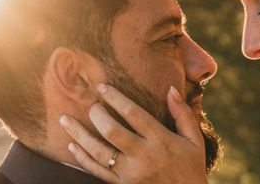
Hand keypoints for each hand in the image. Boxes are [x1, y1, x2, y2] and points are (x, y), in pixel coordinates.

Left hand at [59, 84, 207, 183]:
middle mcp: (143, 156)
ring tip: (65, 120)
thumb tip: (171, 88)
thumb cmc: (191, 166)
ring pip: (98, 152)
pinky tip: (72, 147)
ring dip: (79, 135)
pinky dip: (82, 159)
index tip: (101, 86)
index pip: (133, 114)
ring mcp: (130, 173)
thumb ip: (183, 113)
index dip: (115, 98)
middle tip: (90, 104)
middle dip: (96, 114)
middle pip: (112, 131)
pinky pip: (97, 172)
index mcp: (160, 139)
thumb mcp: (194, 139)